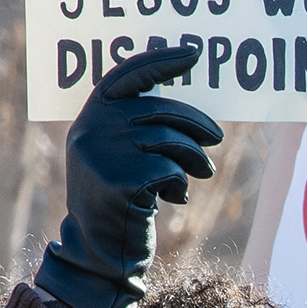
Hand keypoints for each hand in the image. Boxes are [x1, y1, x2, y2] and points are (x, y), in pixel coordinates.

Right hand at [35, 47, 219, 307]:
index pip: (126, 76)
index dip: (160, 63)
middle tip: (216, 139)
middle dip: (195, 123)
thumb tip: (183, 105)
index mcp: (90, 118)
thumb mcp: (118, 157)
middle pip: (159, 109)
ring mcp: (102, 156)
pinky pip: (168, 169)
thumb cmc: (119, 202)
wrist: (100, 252)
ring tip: (200, 172)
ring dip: (193, 157)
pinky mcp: (119, 182)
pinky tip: (174, 197)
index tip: (193, 55)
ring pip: (169, 139)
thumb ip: (136, 128)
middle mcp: (91, 131)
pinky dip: (180, 183)